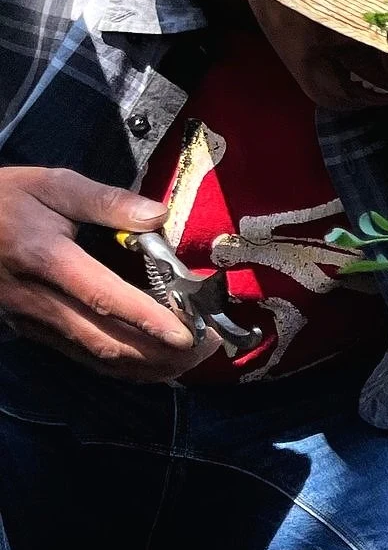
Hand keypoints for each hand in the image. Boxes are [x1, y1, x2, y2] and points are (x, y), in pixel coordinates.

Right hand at [0, 168, 210, 379]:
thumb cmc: (3, 199)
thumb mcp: (50, 184)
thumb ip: (106, 201)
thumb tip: (157, 215)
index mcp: (45, 258)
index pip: (103, 296)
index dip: (148, 318)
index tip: (187, 332)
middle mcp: (37, 297)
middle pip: (104, 339)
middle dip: (159, 352)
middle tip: (206, 346)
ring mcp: (32, 319)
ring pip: (95, 354)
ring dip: (145, 364)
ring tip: (190, 358)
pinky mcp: (31, 329)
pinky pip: (81, 355)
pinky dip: (121, 365)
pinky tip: (153, 362)